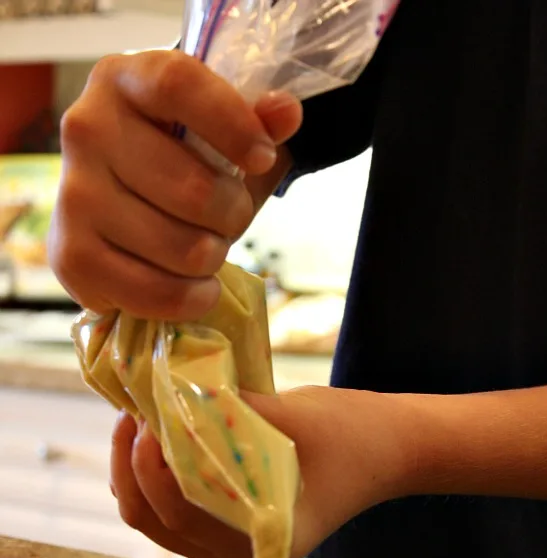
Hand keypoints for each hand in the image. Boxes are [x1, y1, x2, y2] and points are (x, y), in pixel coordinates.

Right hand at [48, 50, 301, 319]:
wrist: (117, 213)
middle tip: (229, 218)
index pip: (179, 85)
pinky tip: (196, 288)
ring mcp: (73, 195)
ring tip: (206, 250)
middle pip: (193, 188)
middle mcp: (86, 129)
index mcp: (123, 80)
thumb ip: (256, 122)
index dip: (232, 124)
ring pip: (181, 248)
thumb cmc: (177, 164)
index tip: (263, 159)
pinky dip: (191, 299)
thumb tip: (286, 112)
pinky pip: (156, 292)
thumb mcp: (218, 135)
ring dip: (212, 259)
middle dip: (232, 215)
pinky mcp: (72, 257)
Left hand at [110, 386, 408, 557]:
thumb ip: (225, 412)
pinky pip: (173, 511)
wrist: (385, 451)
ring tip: (144, 419)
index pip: (177, 511)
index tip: (144, 416)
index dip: (148, 464)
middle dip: (133, 465)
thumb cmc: (350, 437)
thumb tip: (164, 394)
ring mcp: (229, 549)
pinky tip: (160, 437)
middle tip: (135, 413)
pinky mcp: (227, 531)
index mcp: (259, 544)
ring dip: (141, 470)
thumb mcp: (289, 416)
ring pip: (157, 518)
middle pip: (155, 521)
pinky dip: (159, 476)